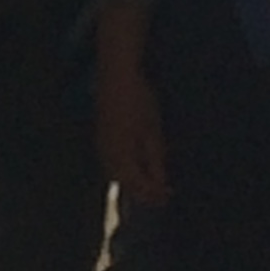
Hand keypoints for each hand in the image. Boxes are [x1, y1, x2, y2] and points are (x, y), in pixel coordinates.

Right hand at [97, 36, 169, 206]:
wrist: (117, 75)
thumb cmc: (139, 102)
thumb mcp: (152, 133)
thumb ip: (155, 161)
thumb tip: (159, 184)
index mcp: (121, 158)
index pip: (137, 186)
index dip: (154, 194)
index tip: (168, 195)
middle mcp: (107, 156)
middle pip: (124, 183)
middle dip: (142, 190)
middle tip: (162, 191)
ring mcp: (101, 145)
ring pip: (115, 173)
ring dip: (132, 181)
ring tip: (150, 180)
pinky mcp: (100, 135)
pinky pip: (111, 162)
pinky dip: (124, 169)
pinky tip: (134, 164)